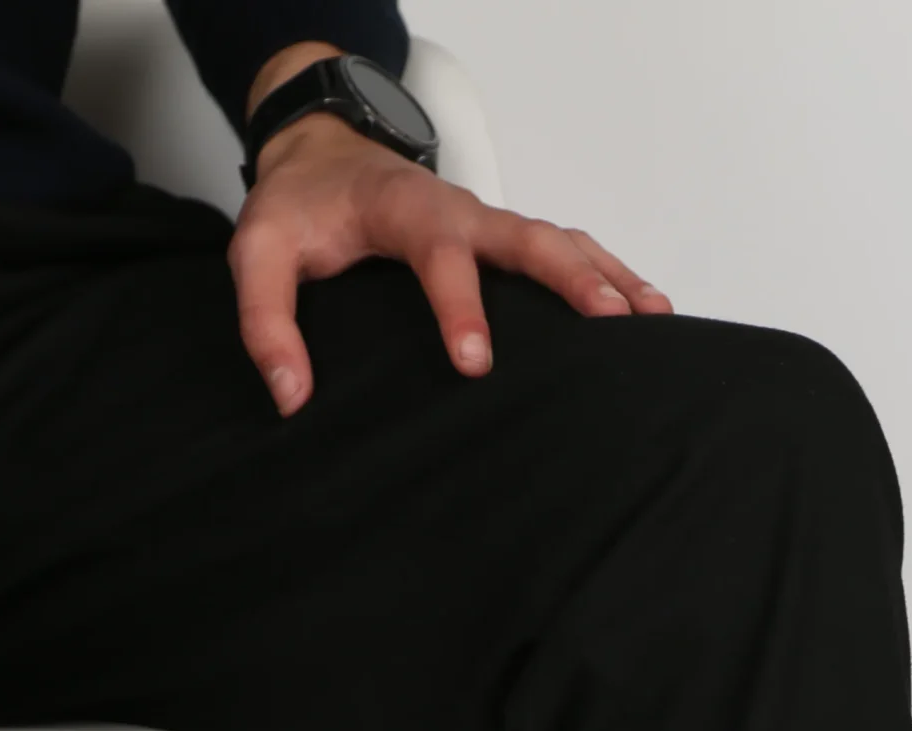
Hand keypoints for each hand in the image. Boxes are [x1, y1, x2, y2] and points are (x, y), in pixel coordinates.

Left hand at [230, 113, 672, 417]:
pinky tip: (643, 308)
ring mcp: (487, 222)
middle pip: (527, 237)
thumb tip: (291, 395)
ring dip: (607, 276)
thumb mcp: (258, 252)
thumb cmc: (297, 207)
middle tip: (607, 324)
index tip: (475, 363)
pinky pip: (563, 248)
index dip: (459, 306)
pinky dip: (606, 273)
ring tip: (653, 319)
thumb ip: (266, 320)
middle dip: (570, 278)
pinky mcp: (500, 238)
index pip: (439, 254)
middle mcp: (458, 210)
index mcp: (402, 210)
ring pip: (559, 240)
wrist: (321, 155)